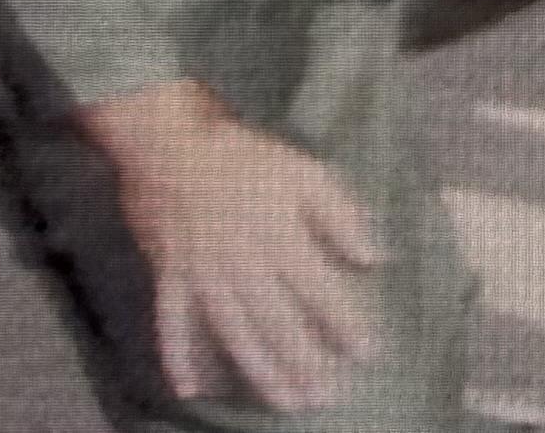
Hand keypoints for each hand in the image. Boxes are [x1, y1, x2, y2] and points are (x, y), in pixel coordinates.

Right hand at [86, 81, 384, 413]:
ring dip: (259, 370)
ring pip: (234, 332)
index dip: (344, 322)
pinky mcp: (169, 277)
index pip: (320, 290)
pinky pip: (172, 323)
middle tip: (323, 397)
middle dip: (303, 361)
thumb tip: (375, 256)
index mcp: (280, 236)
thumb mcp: (304, 171)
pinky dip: (178, 357)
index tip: (366, 352)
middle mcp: (243, 263)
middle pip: (277, 322)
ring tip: (282, 401)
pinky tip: (190, 390)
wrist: (171, 144)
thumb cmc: (244, 156)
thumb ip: (340, 215)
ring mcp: (202, 274)